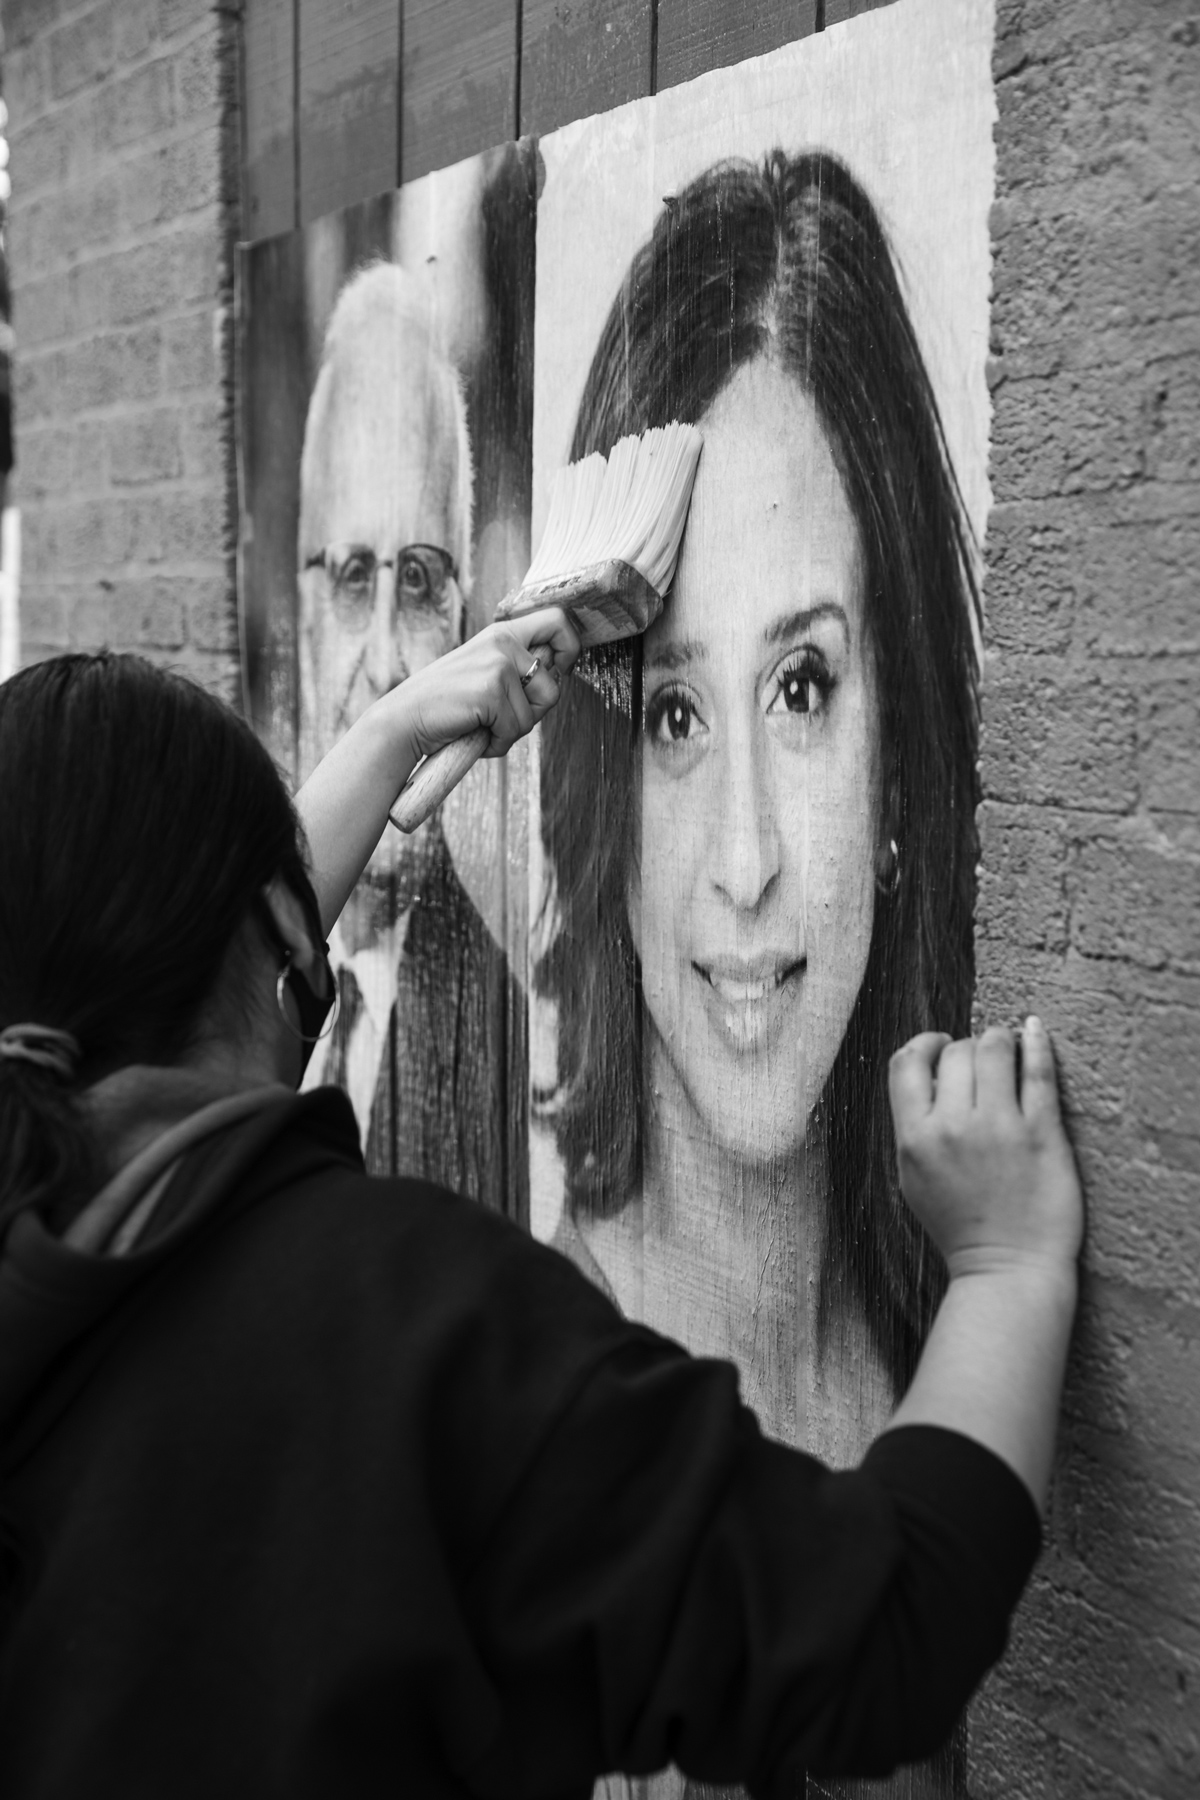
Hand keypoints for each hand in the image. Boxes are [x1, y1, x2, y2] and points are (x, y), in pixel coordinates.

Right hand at [399, 607, 580, 762]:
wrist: (404, 720)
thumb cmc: (446, 704)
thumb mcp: (484, 672)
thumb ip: (516, 668)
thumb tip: (558, 673)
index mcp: (502, 633)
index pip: (558, 620)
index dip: (570, 648)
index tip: (559, 670)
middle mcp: (503, 643)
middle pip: (554, 683)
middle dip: (537, 709)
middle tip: (507, 716)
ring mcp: (498, 666)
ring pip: (535, 713)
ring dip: (511, 730)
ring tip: (481, 724)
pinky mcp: (491, 691)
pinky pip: (515, 730)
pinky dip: (497, 743)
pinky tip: (473, 733)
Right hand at [888, 1019, 1083, 1282]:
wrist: (1007, 1269)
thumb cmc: (960, 1227)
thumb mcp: (913, 1178)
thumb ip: (914, 1128)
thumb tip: (929, 1077)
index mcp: (914, 1138)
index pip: (907, 1062)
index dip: (925, 1044)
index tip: (941, 1047)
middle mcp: (953, 1127)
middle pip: (955, 1052)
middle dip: (968, 1048)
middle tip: (983, 1063)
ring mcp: (999, 1128)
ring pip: (994, 1048)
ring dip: (1000, 1042)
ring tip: (1008, 1053)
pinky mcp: (1042, 1133)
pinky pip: (1038, 1071)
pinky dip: (1037, 1043)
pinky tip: (1035, 1030)